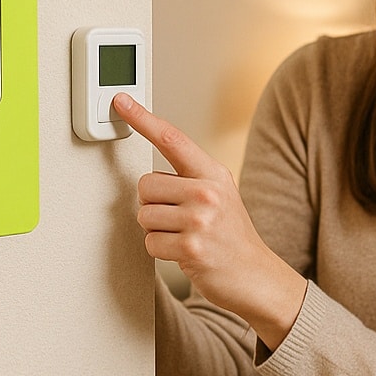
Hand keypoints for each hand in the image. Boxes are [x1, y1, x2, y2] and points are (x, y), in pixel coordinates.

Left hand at [113, 93, 304, 347]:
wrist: (254, 274)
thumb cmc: (230, 234)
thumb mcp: (220, 194)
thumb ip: (190, 178)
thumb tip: (149, 178)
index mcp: (213, 173)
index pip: (172, 138)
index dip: (142, 118)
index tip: (121, 102)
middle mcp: (208, 192)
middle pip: (145, 185)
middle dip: (153, 204)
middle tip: (178, 217)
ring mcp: (200, 220)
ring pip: (144, 215)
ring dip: (156, 229)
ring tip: (183, 234)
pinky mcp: (191, 247)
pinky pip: (150, 242)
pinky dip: (161, 250)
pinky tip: (183, 251)